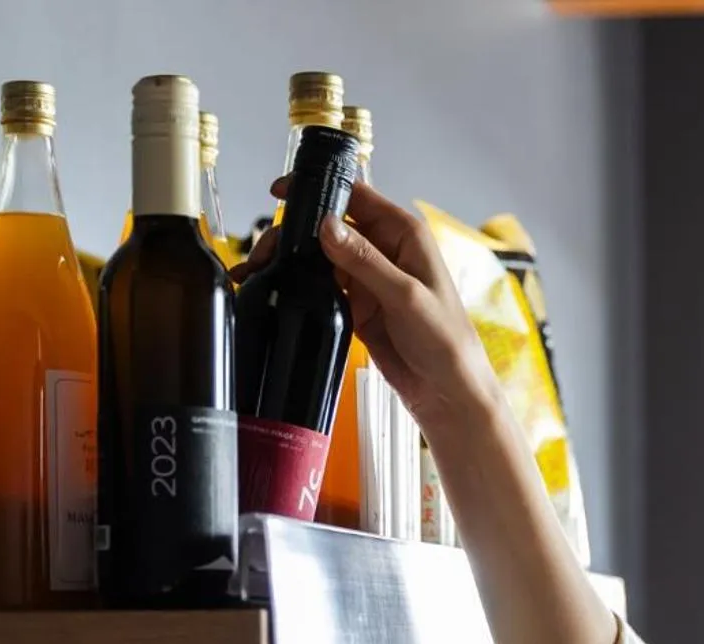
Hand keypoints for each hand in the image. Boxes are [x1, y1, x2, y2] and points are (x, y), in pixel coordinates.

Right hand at [232, 180, 503, 443]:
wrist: (448, 392)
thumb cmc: (444, 339)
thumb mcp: (405, 296)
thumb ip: (365, 260)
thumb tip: (326, 226)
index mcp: (403, 233)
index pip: (356, 196)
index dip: (318, 190)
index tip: (280, 193)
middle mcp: (384, 249)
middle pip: (329, 227)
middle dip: (293, 235)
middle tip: (262, 252)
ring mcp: (368, 278)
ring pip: (319, 257)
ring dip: (289, 262)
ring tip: (256, 272)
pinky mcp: (356, 306)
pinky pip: (321, 288)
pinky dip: (297, 288)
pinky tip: (271, 290)